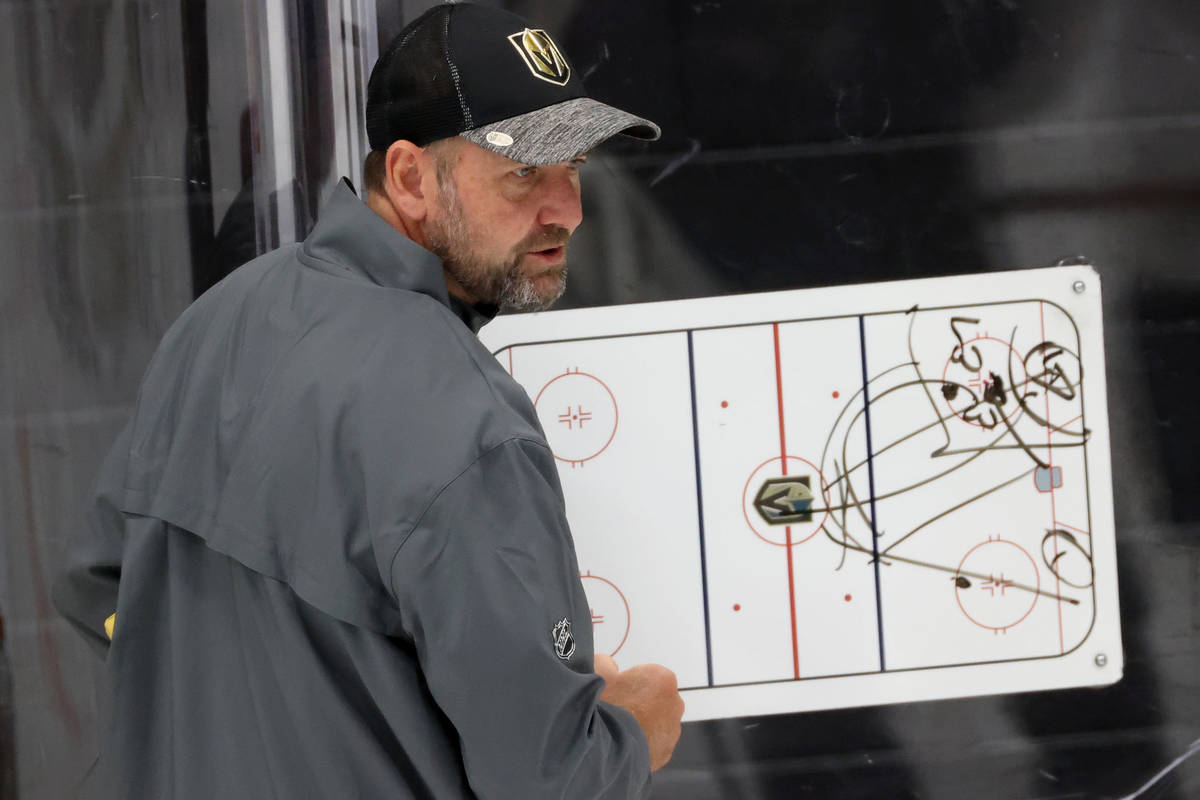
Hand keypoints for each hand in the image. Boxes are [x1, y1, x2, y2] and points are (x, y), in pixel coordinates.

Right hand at [595, 654, 683, 770]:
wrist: (607, 745)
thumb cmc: (607, 706)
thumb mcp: (599, 672)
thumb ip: (606, 662)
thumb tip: (608, 663)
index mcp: (663, 679)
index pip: (649, 677)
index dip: (631, 683)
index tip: (618, 691)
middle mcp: (675, 703)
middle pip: (656, 699)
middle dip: (640, 703)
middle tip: (618, 710)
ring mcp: (672, 729)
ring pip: (657, 723)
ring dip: (642, 724)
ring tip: (619, 729)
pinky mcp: (666, 751)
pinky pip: (654, 743)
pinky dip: (643, 743)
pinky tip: (625, 743)